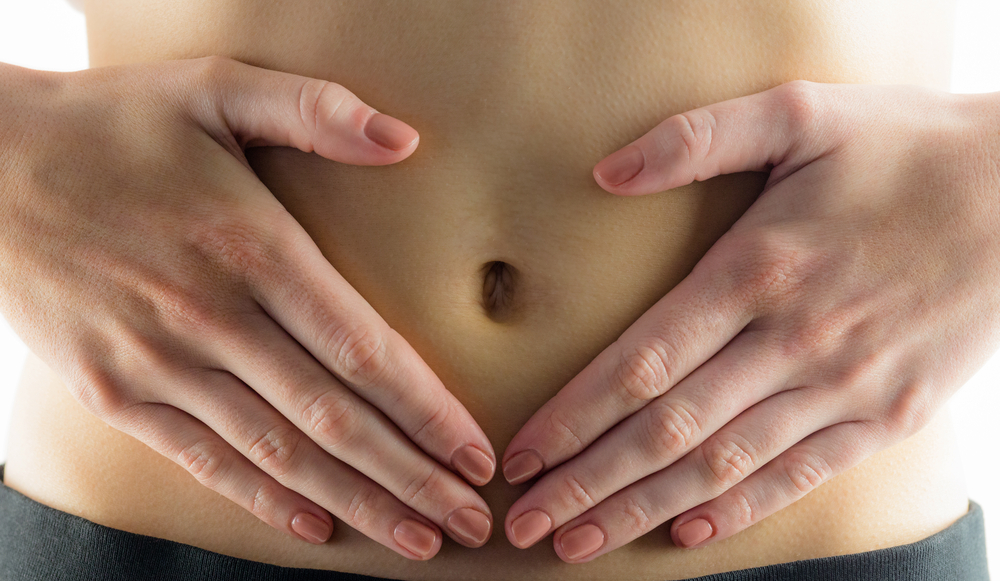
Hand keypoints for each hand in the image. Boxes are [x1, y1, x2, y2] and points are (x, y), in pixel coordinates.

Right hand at [0, 57, 494, 559]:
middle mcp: (212, 318)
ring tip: (415, 539)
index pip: (363, 349)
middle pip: (334, 417)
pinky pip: (203, 460)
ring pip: (278, 453)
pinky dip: (262, 498)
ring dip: (355, 502)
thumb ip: (314, 110)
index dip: (427, 409)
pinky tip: (314, 526)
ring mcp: (159, 364)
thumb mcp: (213, 89)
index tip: (475, 453)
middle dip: (411, 476)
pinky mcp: (115, 393)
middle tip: (468, 519)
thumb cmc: (112, 126)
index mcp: (253, 247)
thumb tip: (405, 139)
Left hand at [500, 81, 999, 560]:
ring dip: (643, 509)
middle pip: (668, 430)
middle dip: (588, 482)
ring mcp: (845, 386)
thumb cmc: (905, 146)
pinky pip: (801, 476)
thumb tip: (606, 171)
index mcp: (758, 269)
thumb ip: (697, 138)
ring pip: (724, 466)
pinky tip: (685, 533)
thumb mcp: (802, 112)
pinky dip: (740, 510)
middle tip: (523, 523)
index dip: (574, 416)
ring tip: (580, 542)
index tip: (521, 454)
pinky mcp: (890, 414)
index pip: (642, 362)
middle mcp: (795, 340)